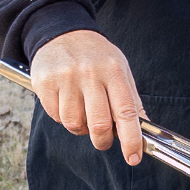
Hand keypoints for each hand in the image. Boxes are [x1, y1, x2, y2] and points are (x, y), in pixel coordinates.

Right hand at [30, 31, 145, 164]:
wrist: (62, 32)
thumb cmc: (96, 56)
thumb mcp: (120, 70)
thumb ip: (131, 101)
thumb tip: (144, 130)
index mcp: (113, 71)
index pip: (126, 112)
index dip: (131, 139)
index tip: (133, 157)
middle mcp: (90, 74)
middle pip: (99, 124)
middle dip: (103, 141)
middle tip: (103, 140)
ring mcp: (66, 78)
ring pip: (74, 124)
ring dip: (80, 128)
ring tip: (82, 112)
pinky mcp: (45, 83)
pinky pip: (56, 117)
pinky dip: (63, 117)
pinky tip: (66, 102)